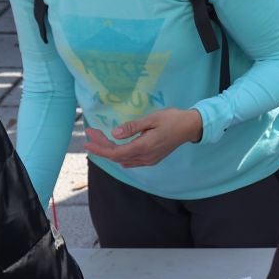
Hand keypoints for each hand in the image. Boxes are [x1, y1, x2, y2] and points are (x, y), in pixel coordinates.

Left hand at [83, 107, 203, 168]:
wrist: (191, 127)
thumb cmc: (172, 119)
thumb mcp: (151, 119)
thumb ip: (132, 127)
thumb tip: (114, 134)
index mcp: (144, 146)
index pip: (115, 153)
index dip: (99, 149)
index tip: (87, 141)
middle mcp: (145, 157)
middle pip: (117, 156)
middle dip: (101, 146)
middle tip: (91, 132)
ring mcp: (149, 160)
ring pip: (123, 159)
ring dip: (110, 149)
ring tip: (100, 136)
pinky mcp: (152, 159)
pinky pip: (131, 160)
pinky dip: (120, 154)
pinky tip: (115, 147)